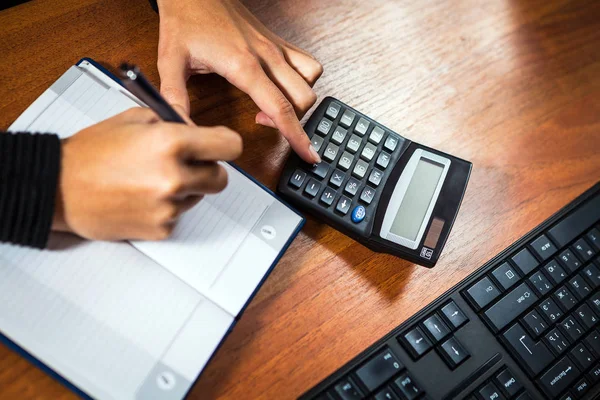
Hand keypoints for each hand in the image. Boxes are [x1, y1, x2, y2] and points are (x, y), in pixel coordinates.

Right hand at [51, 108, 241, 240]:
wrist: (57, 187)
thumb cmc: (89, 153)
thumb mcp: (133, 118)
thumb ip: (172, 119)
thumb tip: (196, 127)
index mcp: (171, 143)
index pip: (230, 146)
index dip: (226, 144)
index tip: (221, 145)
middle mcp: (175, 177)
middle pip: (221, 178)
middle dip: (208, 168)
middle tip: (186, 163)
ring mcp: (168, 207)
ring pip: (199, 197)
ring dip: (186, 188)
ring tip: (151, 178)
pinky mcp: (161, 229)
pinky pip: (179, 215)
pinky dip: (167, 207)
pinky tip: (142, 196)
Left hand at [156, 0, 322, 163]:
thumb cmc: (184, 20)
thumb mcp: (170, 62)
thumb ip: (175, 98)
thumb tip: (180, 128)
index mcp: (243, 65)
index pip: (280, 109)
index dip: (296, 137)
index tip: (309, 155)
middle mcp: (266, 56)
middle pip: (302, 99)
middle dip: (294, 122)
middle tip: (263, 123)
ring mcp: (275, 47)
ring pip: (311, 81)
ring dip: (301, 101)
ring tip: (274, 106)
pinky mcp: (277, 40)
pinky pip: (308, 62)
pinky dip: (306, 79)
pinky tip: (286, 86)